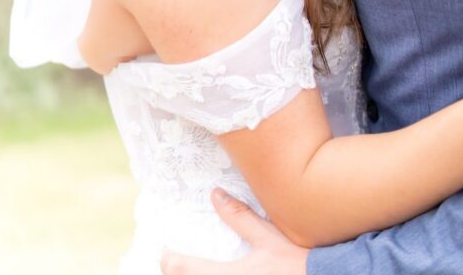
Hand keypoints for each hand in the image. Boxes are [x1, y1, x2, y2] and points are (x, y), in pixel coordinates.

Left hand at [160, 189, 308, 274]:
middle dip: (179, 271)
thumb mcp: (268, 236)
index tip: (165, 252)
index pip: (184, 269)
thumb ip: (240, 217)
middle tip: (174, 262)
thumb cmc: (297, 262)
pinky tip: (220, 270)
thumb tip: (214, 195)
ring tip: (192, 267)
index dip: (170, 260)